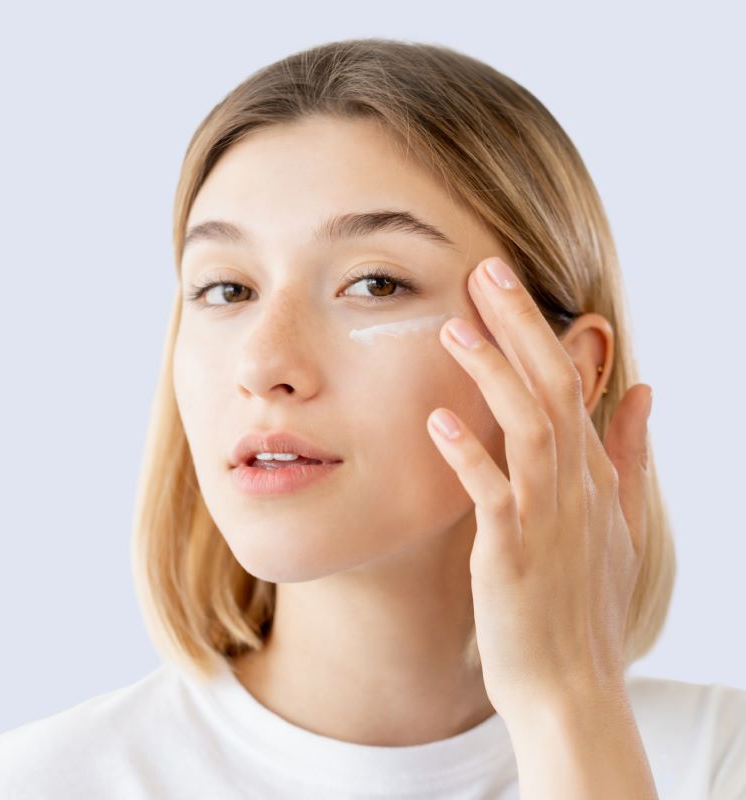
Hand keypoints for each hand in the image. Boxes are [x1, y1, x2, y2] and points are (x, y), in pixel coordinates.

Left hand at [427, 257, 652, 723]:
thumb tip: (644, 390)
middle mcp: (575, 488)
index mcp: (593, 476)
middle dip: (520, 327)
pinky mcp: (512, 557)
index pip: (571, 385)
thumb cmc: (586, 605)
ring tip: (456, 326)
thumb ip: (630, 455)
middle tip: (485, 271)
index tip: (505, 285)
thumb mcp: (621, 525)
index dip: (539, 330)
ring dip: (494, 375)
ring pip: (529, 429)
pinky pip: (493, 497)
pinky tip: (438, 419)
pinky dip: (469, 456)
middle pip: (553, 389)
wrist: (572, 687)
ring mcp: (546, 521)